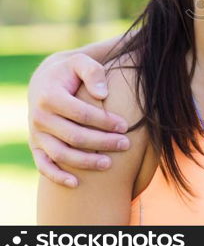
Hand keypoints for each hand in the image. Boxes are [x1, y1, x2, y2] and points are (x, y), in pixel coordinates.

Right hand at [28, 53, 129, 187]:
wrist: (45, 80)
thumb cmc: (71, 71)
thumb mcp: (81, 62)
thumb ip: (93, 73)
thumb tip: (103, 94)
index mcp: (50, 96)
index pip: (82, 114)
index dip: (105, 121)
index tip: (126, 126)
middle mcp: (39, 117)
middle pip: (74, 136)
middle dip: (102, 142)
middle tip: (126, 144)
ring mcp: (36, 134)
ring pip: (60, 154)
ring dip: (85, 162)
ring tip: (109, 164)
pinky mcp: (36, 145)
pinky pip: (43, 165)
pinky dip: (57, 176)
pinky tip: (76, 183)